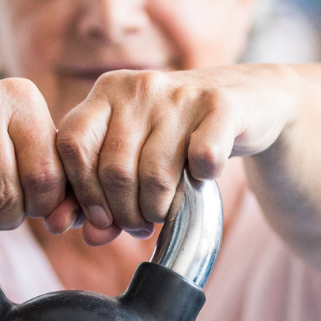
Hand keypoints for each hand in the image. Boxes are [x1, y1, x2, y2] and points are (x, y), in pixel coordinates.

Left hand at [52, 65, 298, 245]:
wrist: (248, 102)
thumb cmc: (179, 135)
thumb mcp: (134, 156)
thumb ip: (101, 193)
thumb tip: (80, 233)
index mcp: (107, 92)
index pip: (72, 145)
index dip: (83, 193)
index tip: (102, 219)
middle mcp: (140, 86)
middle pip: (114, 169)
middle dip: (125, 212)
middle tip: (140, 225)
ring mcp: (182, 94)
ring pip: (155, 173)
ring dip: (159, 209)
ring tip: (165, 212)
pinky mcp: (222, 106)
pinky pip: (202, 158)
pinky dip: (201, 181)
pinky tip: (202, 179)